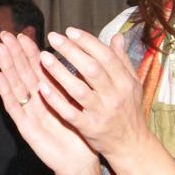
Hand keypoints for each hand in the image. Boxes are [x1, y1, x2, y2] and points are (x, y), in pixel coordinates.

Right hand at [0, 31, 100, 174]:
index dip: (29, 51)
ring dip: (6, 66)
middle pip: (22, 73)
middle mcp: (36, 101)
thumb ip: (73, 81)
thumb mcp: (77, 103)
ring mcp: (28, 113)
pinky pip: (14, 107)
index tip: (22, 33)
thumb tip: (77, 56)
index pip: (37, 68)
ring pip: (15, 85)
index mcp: (49, 94)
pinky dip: (5, 91)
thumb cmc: (79, 133)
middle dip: (13, 53)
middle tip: (4, 34)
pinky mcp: (25, 127)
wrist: (78, 162)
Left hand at [30, 28, 150, 165]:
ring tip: (43, 57)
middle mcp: (114, 96)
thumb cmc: (129, 110)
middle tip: (53, 37)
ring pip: (78, 90)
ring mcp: (101, 113)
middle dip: (71, 51)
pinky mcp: (89, 128)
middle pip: (91, 69)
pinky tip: (42, 87)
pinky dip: (56, 100)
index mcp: (125, 82)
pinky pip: (70, 113)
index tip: (70, 31)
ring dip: (59, 72)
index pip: (106, 56)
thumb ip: (122, 60)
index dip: (87, 42)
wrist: (131, 144)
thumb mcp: (132, 84)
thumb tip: (116, 36)